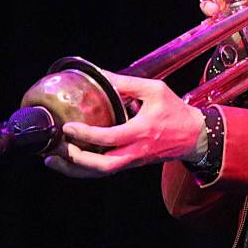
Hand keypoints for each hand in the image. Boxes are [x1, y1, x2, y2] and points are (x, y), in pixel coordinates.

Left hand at [44, 71, 206, 177]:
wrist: (194, 136)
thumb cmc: (175, 112)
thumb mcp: (155, 90)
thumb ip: (127, 83)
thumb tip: (101, 74)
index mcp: (142, 131)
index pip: (109, 137)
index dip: (86, 134)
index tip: (68, 127)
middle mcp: (136, 150)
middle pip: (103, 166)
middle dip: (76, 161)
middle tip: (56, 151)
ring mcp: (134, 160)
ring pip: (102, 172)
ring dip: (76, 170)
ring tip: (54, 161)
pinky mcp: (132, 163)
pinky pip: (106, 170)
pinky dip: (86, 168)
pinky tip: (71, 161)